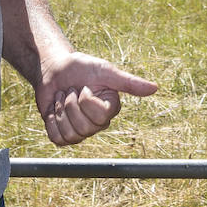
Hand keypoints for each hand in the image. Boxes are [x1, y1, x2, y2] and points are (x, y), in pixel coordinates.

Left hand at [36, 51, 157, 145]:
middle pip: (84, 128)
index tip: (85, 86)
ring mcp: (80, 131)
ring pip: (69, 134)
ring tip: (63, 97)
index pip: (100, 116)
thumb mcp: (105, 72)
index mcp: (110, 109)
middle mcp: (97, 123)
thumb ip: (129, 82)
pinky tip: (54, 109)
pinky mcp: (62, 135)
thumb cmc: (81, 67)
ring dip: (60, 111)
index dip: (86, 100)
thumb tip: (155, 88)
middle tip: (71, 90)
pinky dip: (51, 121)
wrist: (54, 68)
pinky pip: (56, 138)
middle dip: (70, 104)